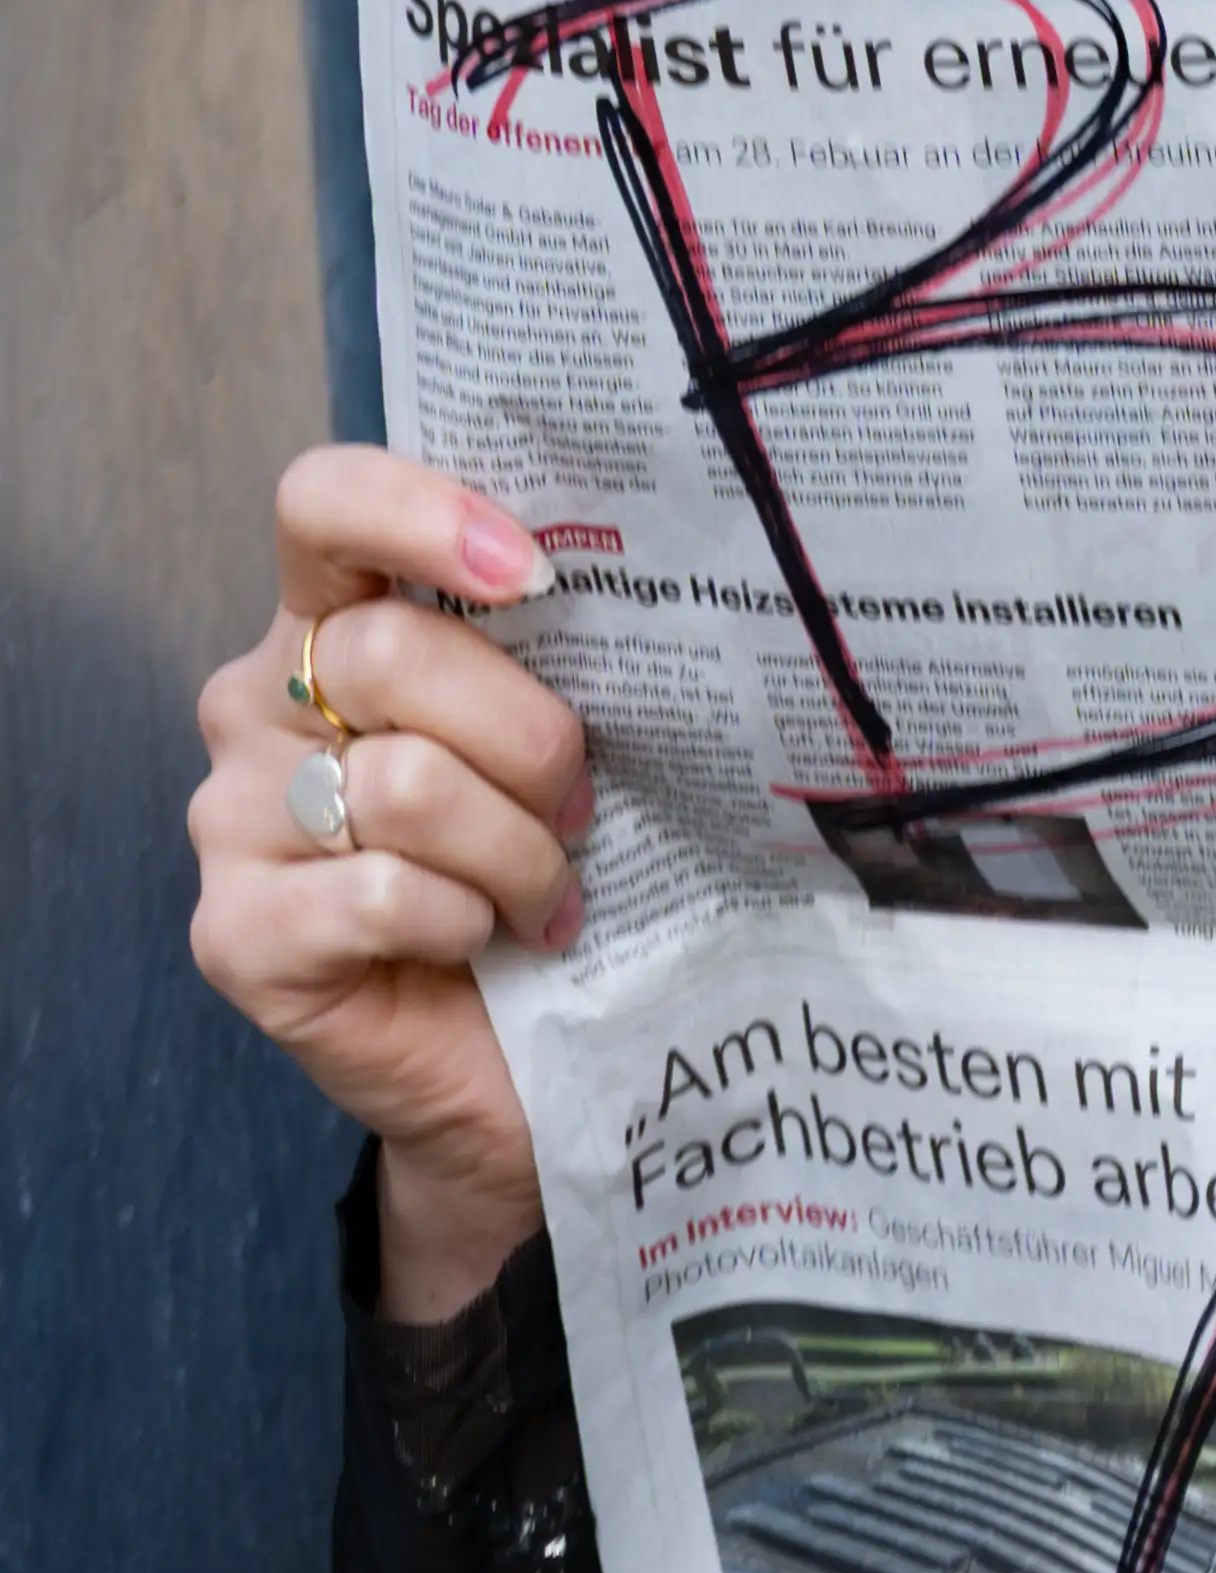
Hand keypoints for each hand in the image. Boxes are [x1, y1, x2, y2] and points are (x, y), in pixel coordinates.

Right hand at [189, 448, 588, 1322]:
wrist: (518, 1066)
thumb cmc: (539, 880)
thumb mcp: (550, 752)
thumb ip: (543, 663)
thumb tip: (629, 592)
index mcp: (330, 629)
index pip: (323, 505)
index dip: (420, 514)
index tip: (530, 573)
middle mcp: (255, 706)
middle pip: (395, 657)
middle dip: (532, 742)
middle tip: (579, 814)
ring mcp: (230, 820)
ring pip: (404, 785)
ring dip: (515, 853)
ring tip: (547, 900)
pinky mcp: (235, 934)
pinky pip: (378, 894)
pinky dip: (461, 921)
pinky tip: (481, 946)